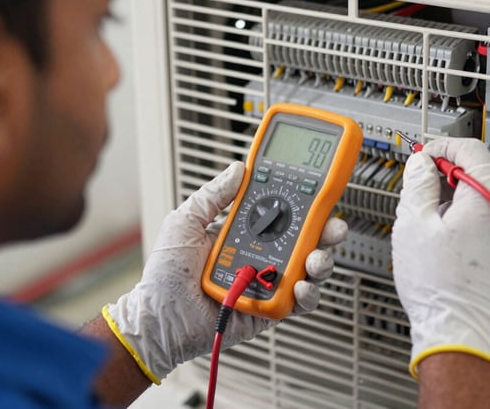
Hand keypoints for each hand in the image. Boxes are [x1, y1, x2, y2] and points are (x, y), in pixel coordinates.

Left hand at [103, 161, 346, 382]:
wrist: (158, 319)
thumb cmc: (164, 275)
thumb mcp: (185, 222)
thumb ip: (213, 195)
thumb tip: (238, 170)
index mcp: (243, 232)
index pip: (280, 213)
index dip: (302, 203)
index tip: (316, 191)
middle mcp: (260, 255)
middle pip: (304, 240)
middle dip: (325, 230)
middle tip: (331, 225)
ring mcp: (267, 282)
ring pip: (308, 269)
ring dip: (321, 261)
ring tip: (315, 259)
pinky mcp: (269, 309)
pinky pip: (298, 302)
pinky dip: (307, 294)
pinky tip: (300, 286)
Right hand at [391, 138, 489, 379]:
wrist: (459, 334)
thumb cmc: (438, 288)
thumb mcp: (413, 224)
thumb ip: (418, 183)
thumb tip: (423, 164)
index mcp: (489, 200)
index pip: (471, 149)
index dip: (443, 146)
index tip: (426, 155)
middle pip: (483, 174)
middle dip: (451, 174)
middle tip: (425, 187)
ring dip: (463, 199)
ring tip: (435, 222)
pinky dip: (475, 221)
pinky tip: (452, 241)